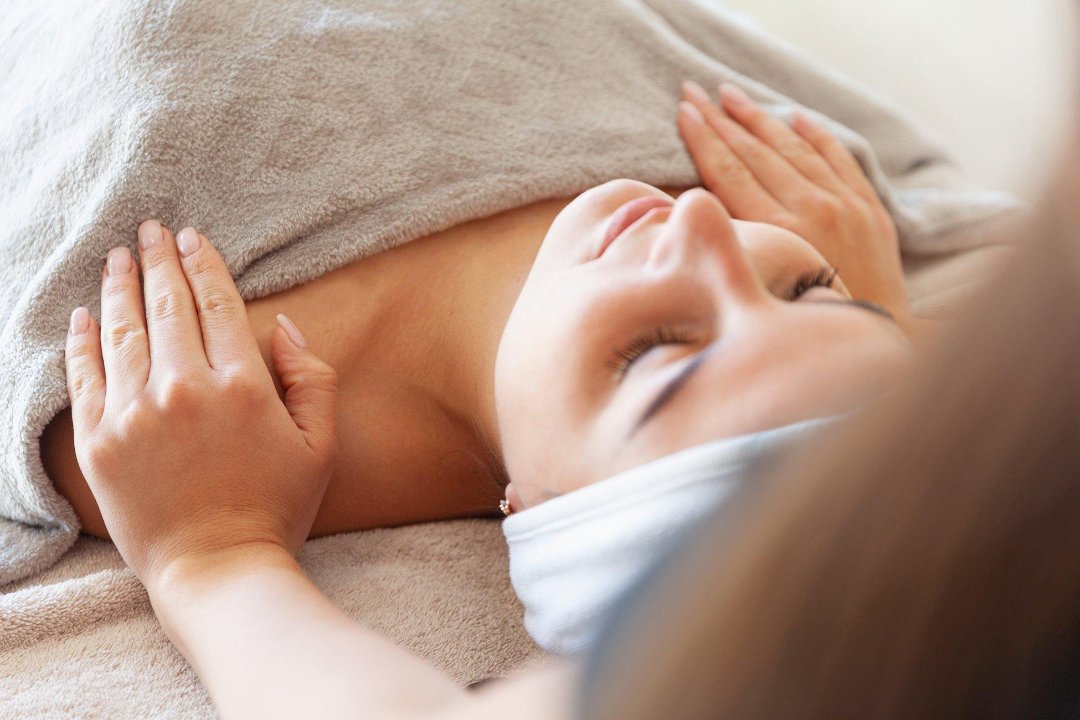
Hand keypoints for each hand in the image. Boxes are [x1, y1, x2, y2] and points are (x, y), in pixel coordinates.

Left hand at [64, 221, 337, 591]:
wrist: (218, 568)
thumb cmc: (277, 507)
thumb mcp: (321, 443)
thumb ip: (311, 377)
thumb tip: (281, 326)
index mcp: (243, 385)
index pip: (218, 304)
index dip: (204, 264)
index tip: (192, 238)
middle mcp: (185, 390)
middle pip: (168, 306)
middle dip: (158, 261)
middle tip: (150, 230)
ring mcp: (135, 415)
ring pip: (123, 330)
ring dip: (119, 287)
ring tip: (117, 258)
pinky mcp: (99, 442)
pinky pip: (85, 376)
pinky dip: (83, 339)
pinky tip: (84, 314)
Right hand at [677, 81, 907, 320]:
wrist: (880, 341)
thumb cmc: (807, 325)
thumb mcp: (762, 288)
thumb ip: (735, 244)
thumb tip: (693, 211)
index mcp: (778, 232)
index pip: (730, 172)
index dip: (704, 139)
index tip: (684, 112)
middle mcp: (812, 211)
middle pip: (757, 153)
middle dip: (723, 118)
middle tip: (695, 90)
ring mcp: (845, 205)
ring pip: (794, 148)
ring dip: (760, 118)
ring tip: (733, 95)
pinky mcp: (870, 209)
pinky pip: (839, 158)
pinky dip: (816, 136)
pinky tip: (795, 118)